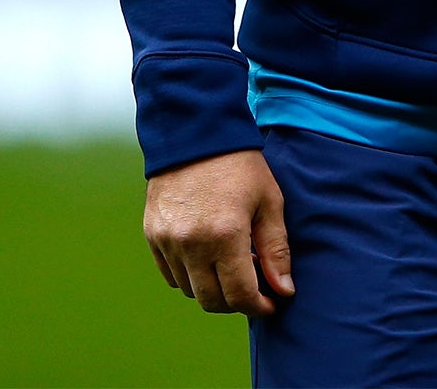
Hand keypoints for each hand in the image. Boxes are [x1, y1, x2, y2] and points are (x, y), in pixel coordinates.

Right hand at [143, 148, 293, 316]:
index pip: (240, 295)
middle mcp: (191, 242)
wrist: (193, 130)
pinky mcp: (152, 233)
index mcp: (225, 234)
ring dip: (211, 287)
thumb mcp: (268, 201)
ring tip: (229, 265)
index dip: (259, 306)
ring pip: (190, 289)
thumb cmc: (238, 164)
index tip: (271, 303)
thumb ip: (276, 249)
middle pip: (212, 300)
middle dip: (235, 302)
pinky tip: (206, 257)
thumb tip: (284, 291)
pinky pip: (170, 273)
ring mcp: (167, 239)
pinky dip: (189, 274)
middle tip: (252, 288)